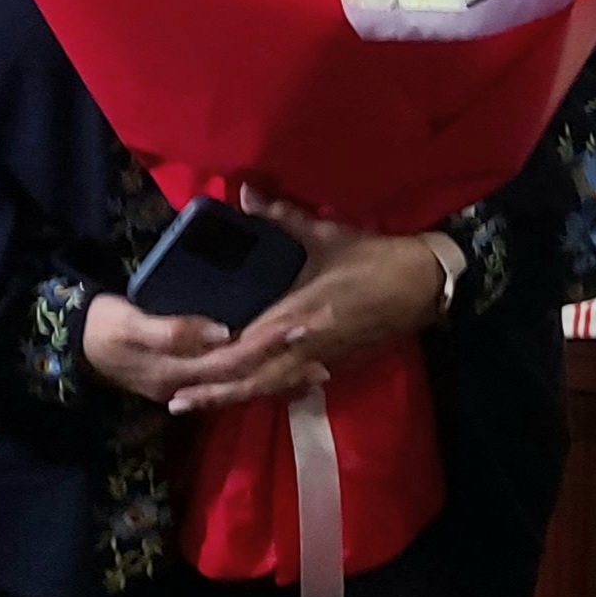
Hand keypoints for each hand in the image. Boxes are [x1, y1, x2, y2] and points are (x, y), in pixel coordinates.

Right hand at [82, 293, 326, 413]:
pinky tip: (281, 372)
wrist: (75, 345)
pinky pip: (231, 381)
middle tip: (326, 350)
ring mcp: (189, 385)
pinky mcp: (188, 378)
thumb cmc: (103, 327)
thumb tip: (222, 332)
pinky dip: (259, 377)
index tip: (300, 325)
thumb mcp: (130, 325)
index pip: (234, 358)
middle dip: (284, 365)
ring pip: (242, 385)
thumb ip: (172, 330)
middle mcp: (190, 383)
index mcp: (179, 370)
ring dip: (279, 377)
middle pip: (246, 376)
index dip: (268, 343)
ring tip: (318, 368)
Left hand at [154, 187, 450, 414]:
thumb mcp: (327, 234)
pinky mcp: (331, 364)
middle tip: (174, 401)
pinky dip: (262, 392)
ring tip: (197, 404)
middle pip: (251, 379)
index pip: (246, 347)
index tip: (180, 365)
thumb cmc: (374, 258)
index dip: (212, 361)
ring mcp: (318, 359)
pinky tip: (244, 394)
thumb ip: (282, 218)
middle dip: (213, 391)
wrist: (422, 284)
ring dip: (232, 397)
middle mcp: (304, 345)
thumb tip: (244, 192)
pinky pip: (288, 385)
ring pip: (268, 388)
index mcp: (299, 315)